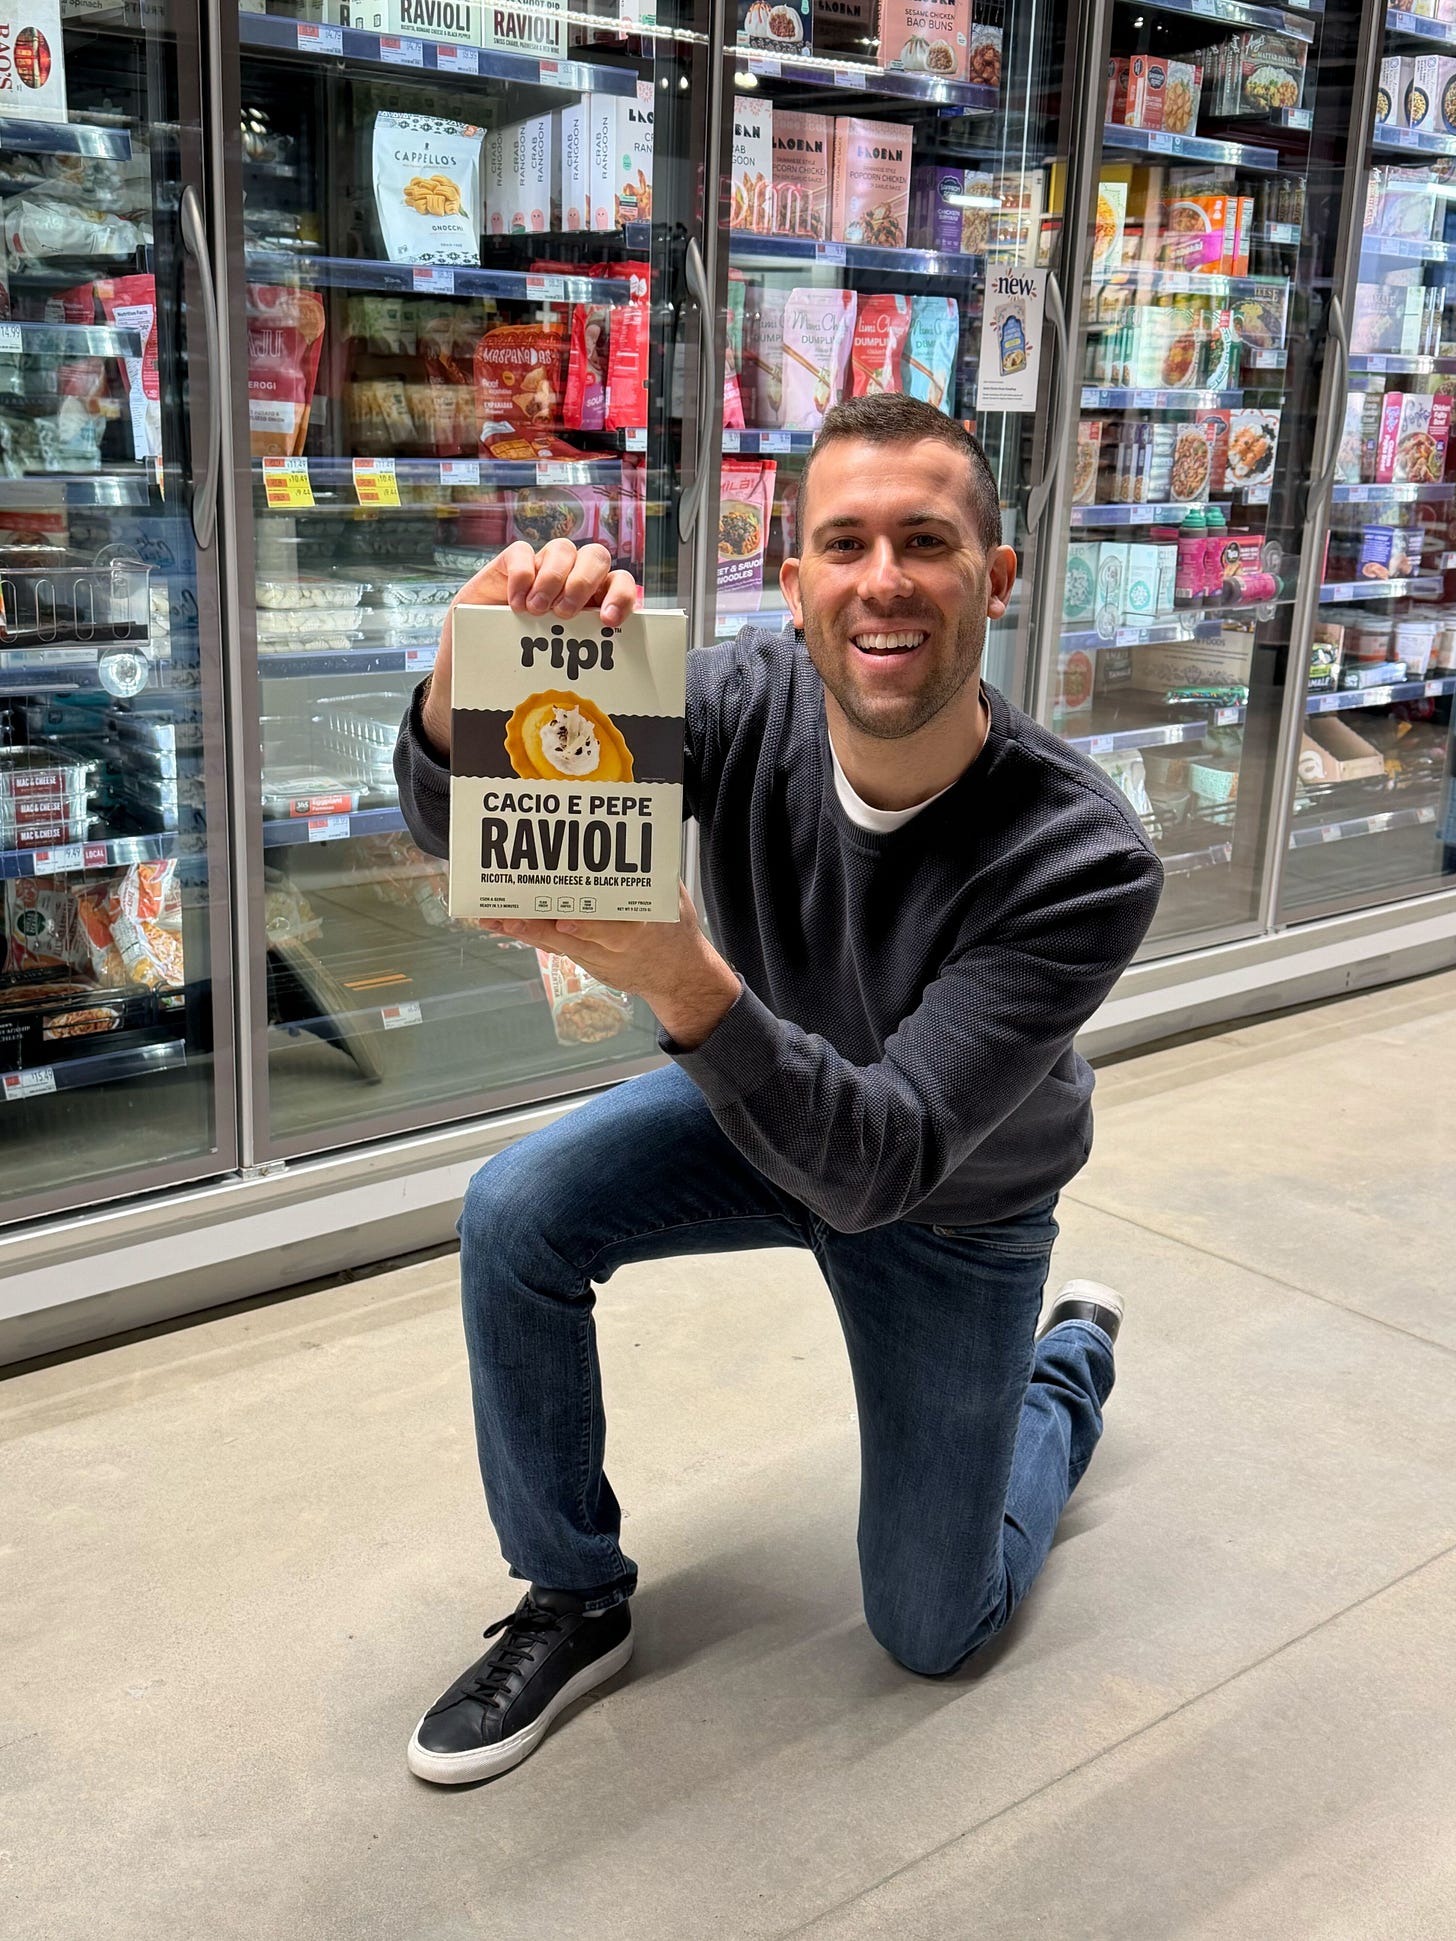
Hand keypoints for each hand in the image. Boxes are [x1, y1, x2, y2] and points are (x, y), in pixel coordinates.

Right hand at [420, 540, 638, 759]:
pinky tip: (515, 603)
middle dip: (583, 583)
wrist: (474, 659)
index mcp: (593, 600)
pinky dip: (521, 575)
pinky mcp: (510, 563)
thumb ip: (580, 659)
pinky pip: (522, 552)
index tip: (608, 620)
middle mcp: (572, 578)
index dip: (621, 596)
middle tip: (564, 614)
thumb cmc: (523, 660)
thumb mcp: (556, 661)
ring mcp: (542, 567)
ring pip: (563, 550)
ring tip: (536, 610)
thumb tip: (605, 685)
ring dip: (553, 579)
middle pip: (596, 557)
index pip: (620, 583)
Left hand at [484, 882, 740, 1051]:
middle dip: (537, 926)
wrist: (677, 977)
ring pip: (554, 943)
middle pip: (570, 937)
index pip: (612, 929)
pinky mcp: (583, 961)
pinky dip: (528, 935)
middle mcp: (612, 948)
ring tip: (491, 918)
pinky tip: (502, 924)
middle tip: (507, 915)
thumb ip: (650, 870)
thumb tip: (632, 830)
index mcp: (639, 931)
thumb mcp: (672, 899)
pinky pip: (552, 946)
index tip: (565, 920)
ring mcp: (595, 957)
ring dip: (521, 930)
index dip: (587, 927)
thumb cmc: (675, 931)